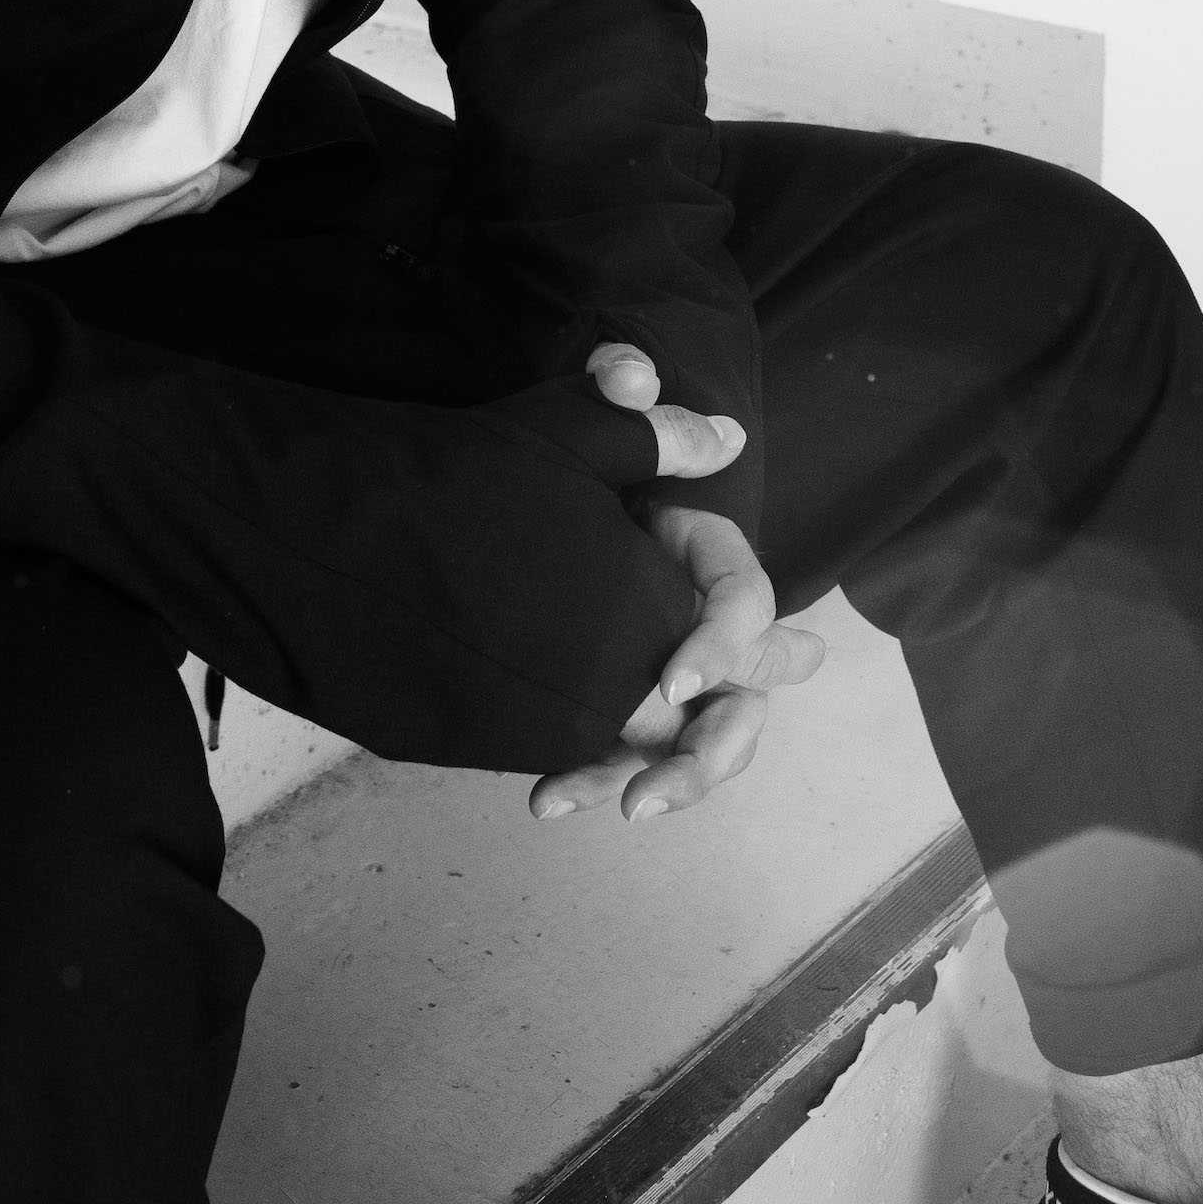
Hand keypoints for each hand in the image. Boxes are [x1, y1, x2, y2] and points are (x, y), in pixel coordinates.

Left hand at [526, 342, 824, 825]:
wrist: (457, 509)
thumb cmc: (537, 459)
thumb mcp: (571, 422)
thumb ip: (618, 396)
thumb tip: (690, 411)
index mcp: (701, 552)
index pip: (744, 603)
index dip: (724, 646)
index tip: (668, 684)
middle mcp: (692, 617)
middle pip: (741, 698)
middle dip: (710, 751)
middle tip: (654, 789)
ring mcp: (654, 666)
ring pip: (690, 744)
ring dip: (662, 782)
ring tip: (615, 806)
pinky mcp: (608, 701)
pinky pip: (619, 754)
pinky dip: (591, 780)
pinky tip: (544, 797)